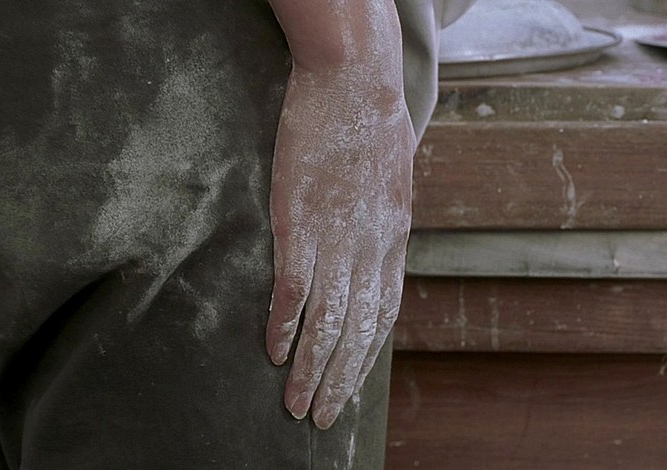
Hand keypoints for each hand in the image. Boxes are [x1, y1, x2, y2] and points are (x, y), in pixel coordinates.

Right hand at [267, 65, 414, 428]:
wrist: (354, 81)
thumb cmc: (370, 120)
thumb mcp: (391, 176)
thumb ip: (382, 213)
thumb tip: (376, 234)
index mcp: (391, 238)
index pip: (383, 311)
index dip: (365, 353)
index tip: (350, 382)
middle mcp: (370, 248)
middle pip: (357, 329)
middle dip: (340, 379)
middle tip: (322, 417)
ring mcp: (336, 238)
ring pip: (328, 320)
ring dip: (312, 368)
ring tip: (297, 405)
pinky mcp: (301, 223)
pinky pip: (295, 288)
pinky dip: (286, 324)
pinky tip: (275, 352)